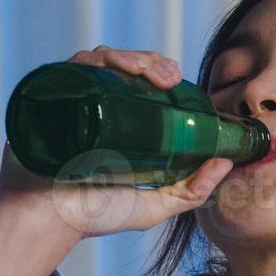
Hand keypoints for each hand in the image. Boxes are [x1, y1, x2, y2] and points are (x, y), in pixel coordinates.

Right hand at [0, 44, 233, 239]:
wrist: (48, 218)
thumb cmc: (93, 214)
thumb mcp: (154, 205)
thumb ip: (191, 191)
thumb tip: (226, 164)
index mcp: (121, 122)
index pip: (144, 82)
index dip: (162, 71)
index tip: (179, 80)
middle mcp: (98, 106)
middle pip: (126, 65)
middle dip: (151, 61)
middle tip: (169, 77)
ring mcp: (75, 100)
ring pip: (104, 59)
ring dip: (131, 57)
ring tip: (151, 75)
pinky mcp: (53, 97)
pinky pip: (74, 65)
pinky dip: (97, 59)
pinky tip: (115, 66)